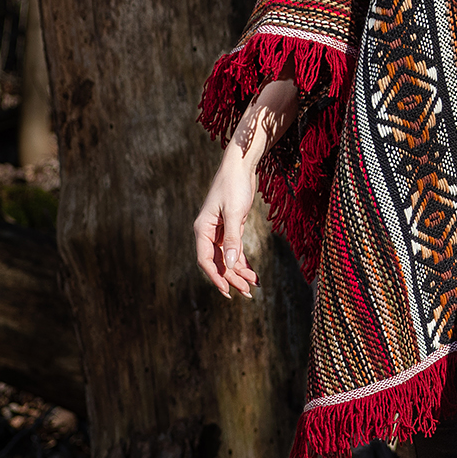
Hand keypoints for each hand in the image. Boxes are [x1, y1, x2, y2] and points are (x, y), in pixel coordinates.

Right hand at [194, 72, 297, 297]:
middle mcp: (209, 231)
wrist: (241, 164)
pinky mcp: (232, 226)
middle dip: (232, 278)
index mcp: (203, 229)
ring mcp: (220, 229)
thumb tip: (233, 264)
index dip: (217, 277)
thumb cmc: (234, 184)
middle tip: (247, 293)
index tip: (228, 292)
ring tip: (253, 285)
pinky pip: (235, 249)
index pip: (206, 260)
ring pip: (228, 257)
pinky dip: (243, 260)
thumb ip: (233, 239)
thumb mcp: (235, 212)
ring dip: (239, 271)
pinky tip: (251, 272)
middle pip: (218, 261)